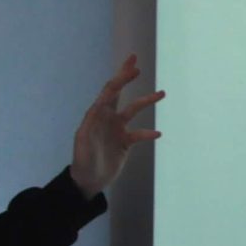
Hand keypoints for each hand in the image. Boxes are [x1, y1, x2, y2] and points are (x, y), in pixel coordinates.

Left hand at [69, 55, 162, 198]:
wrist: (88, 181)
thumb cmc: (83, 160)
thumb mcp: (84, 142)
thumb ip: (91, 124)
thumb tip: (100, 106)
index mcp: (97, 115)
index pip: (109, 92)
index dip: (120, 78)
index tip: (133, 68)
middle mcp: (107, 118)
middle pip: (118, 93)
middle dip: (126, 77)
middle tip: (137, 64)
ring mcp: (117, 129)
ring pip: (133, 110)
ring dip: (146, 101)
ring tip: (162, 93)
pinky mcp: (125, 142)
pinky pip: (139, 134)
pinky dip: (148, 133)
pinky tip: (158, 133)